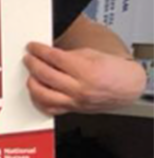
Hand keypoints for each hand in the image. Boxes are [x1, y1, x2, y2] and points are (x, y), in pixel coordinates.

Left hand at [25, 42, 145, 114]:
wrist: (128, 88)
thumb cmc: (113, 71)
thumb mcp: (91, 54)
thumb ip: (68, 55)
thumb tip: (47, 55)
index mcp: (86, 71)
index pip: (54, 58)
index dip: (39, 50)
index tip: (32, 47)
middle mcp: (80, 88)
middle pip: (46, 75)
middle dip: (32, 63)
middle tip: (28, 58)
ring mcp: (76, 101)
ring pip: (43, 95)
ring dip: (32, 83)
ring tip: (31, 75)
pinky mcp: (74, 110)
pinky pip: (50, 109)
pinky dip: (39, 101)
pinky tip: (36, 92)